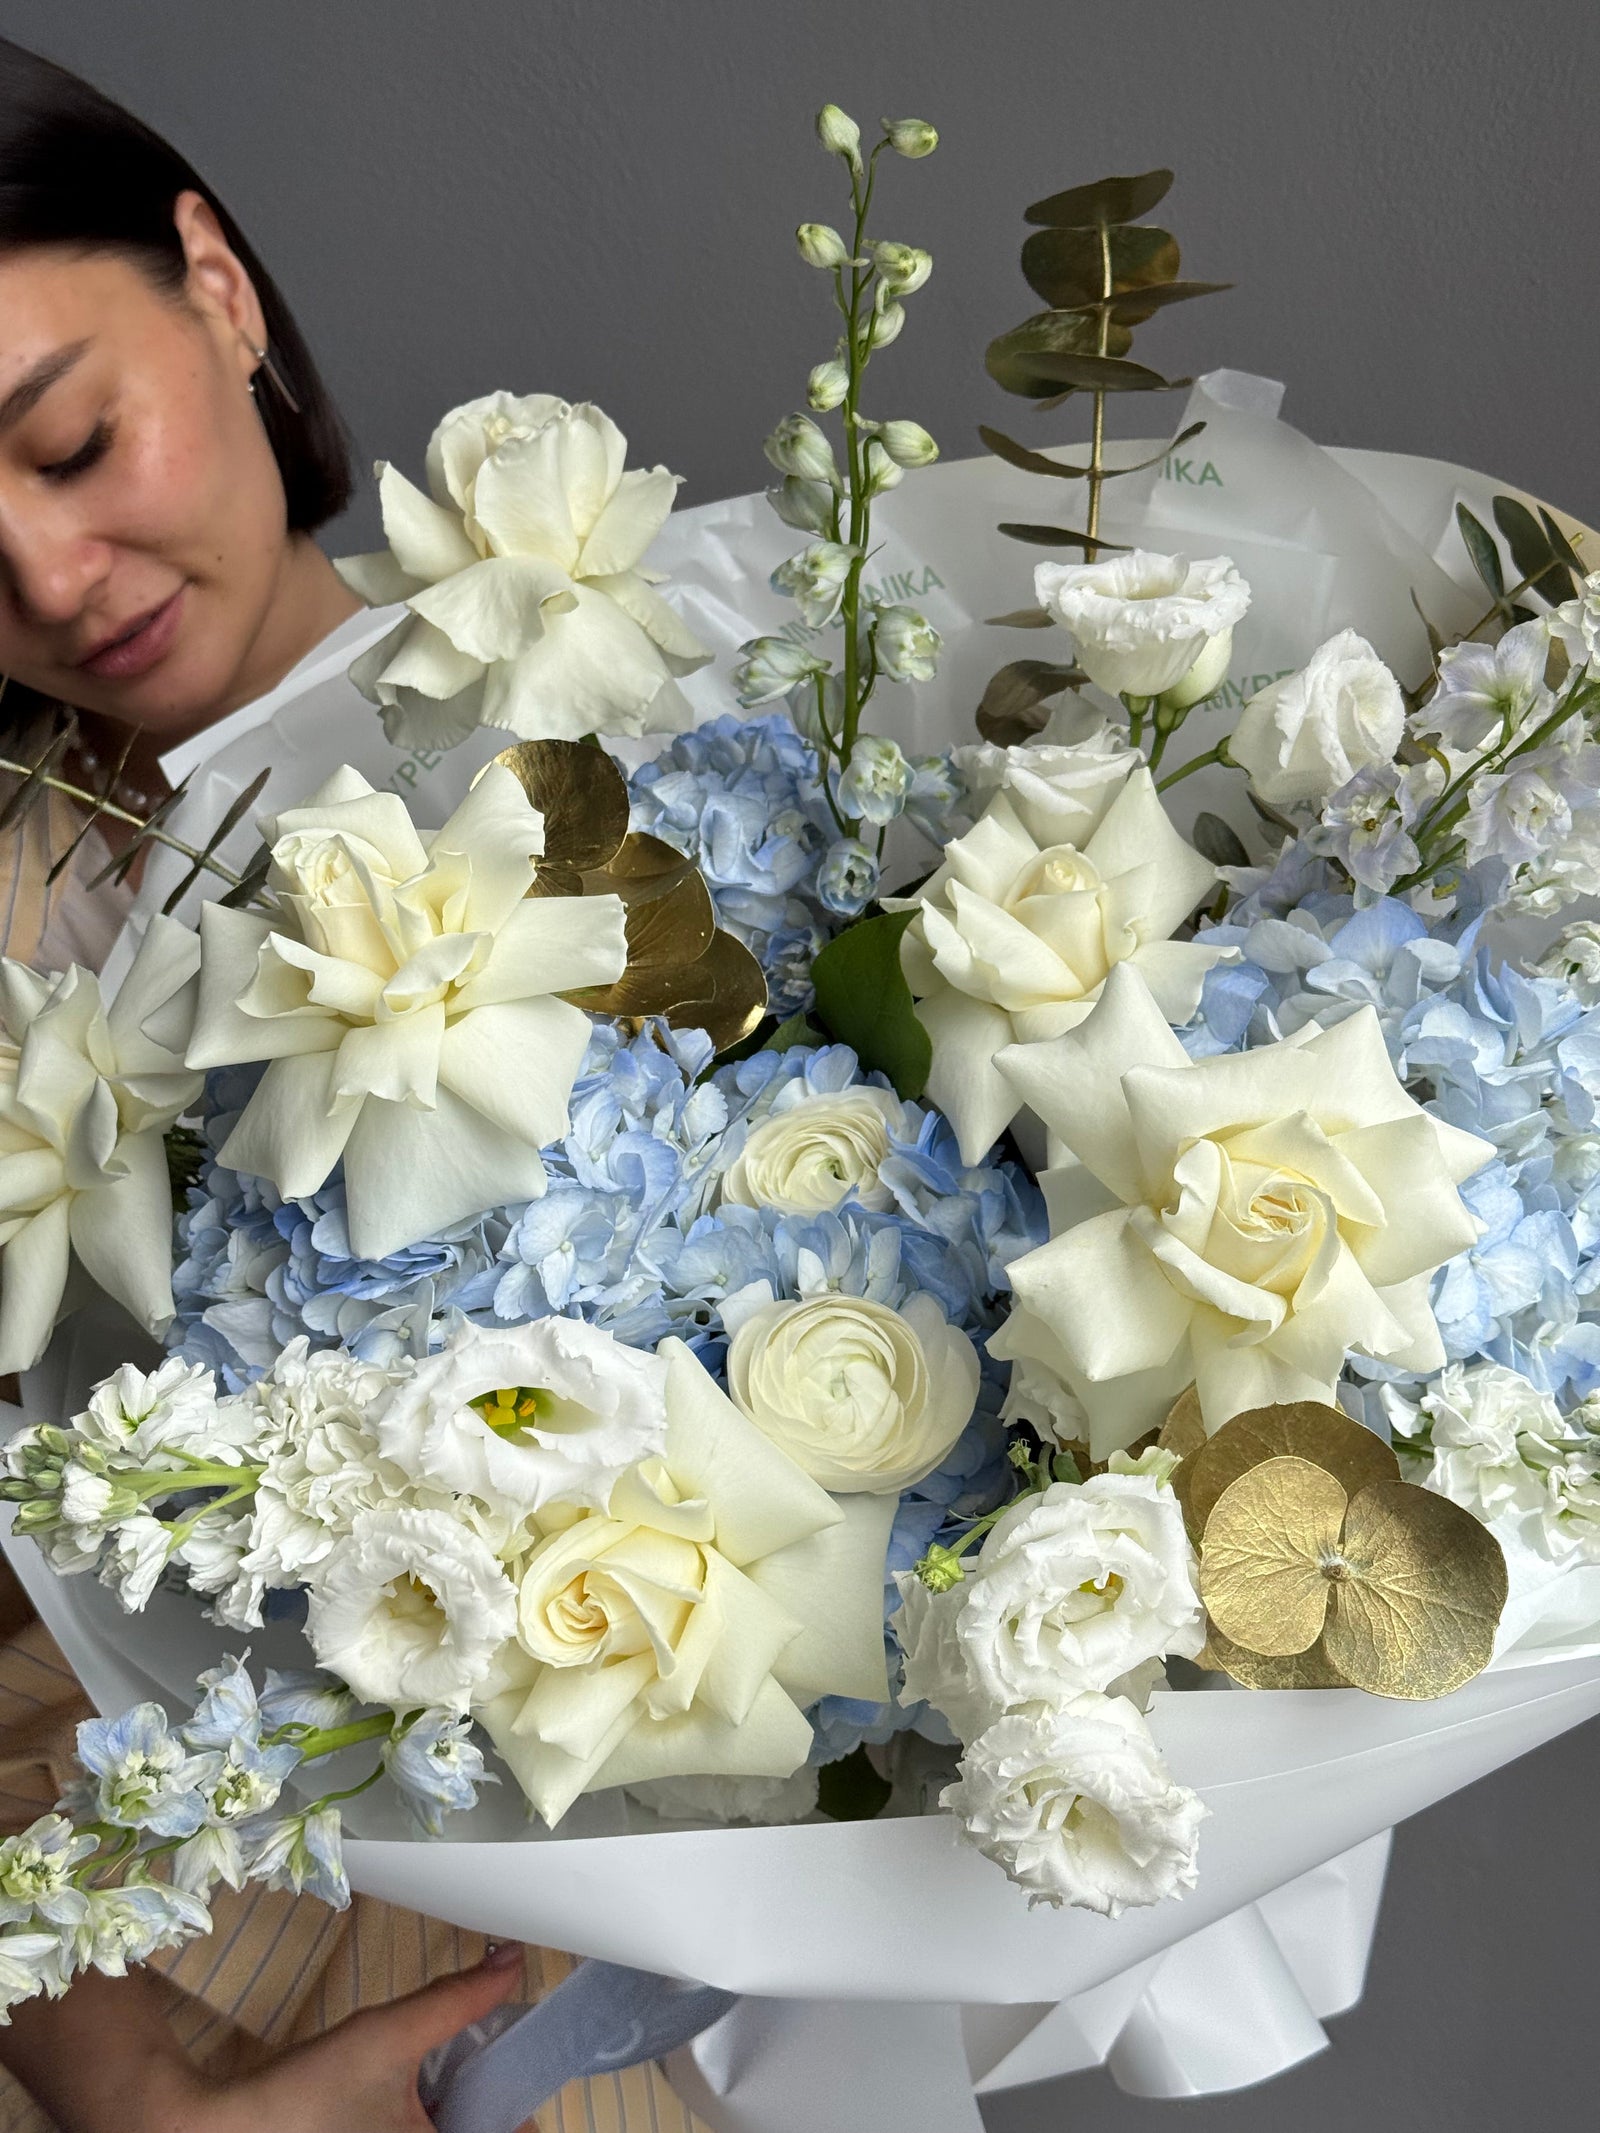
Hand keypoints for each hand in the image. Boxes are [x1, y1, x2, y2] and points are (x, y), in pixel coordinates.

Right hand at [0, 1942, 526, 2132]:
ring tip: (450, 2065)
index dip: (524, 2111)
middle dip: (486, 2100)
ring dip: (455, 2102)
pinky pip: (416, 2131)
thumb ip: (455, 2001)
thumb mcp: (388, 2036)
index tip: (525, 2067)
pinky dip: (425, 2112)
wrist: (219, 2130)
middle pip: (477, 2127)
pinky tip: (411, 2089)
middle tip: (487, 2057)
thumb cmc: (306, 2095)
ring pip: (446, 2126)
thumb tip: (513, 1961)